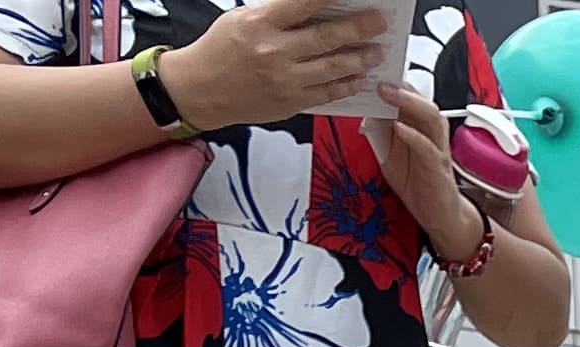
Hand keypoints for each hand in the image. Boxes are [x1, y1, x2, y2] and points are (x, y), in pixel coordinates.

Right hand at [166, 0, 389, 133]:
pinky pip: (326, 94)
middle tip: (379, 21)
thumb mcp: (243, 19)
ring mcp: (285, 80)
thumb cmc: (221, 50)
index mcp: (261, 24)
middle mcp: (274, 52)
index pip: (302, 4)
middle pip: (325, 37)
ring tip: (376, 52)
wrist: (201, 90)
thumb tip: (314, 7)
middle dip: (358, 28)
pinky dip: (346, 85)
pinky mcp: (291, 103)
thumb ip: (278, 14)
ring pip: (332, 68)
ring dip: (359, 59)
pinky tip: (359, 78)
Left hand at [366, 83, 481, 263]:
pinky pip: (428, 147)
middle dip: (400, 88)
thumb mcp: (390, 156)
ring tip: (387, 95)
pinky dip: (413, 136)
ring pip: (430, 118)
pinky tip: (399, 128)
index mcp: (420, 128)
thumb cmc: (418, 184)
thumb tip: (365, 115)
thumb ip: (380, 136)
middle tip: (378, 79)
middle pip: (422, 102)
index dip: (394, 84)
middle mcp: (432, 134)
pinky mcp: (438, 168)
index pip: (410, 99)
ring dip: (408, 104)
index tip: (373, 73)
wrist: (439, 217)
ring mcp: (437, 149)